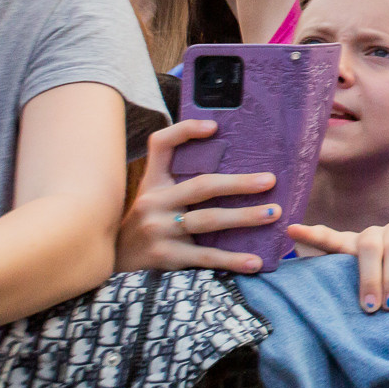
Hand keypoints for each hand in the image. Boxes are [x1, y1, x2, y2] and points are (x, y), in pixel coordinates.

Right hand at [115, 120, 278, 272]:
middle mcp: (154, 202)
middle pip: (202, 186)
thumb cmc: (146, 223)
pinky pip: (205, 257)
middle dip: (239, 183)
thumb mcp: (154, 196)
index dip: (184, 131)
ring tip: (273, 213)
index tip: (214, 126)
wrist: (115, 262)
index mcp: (153, 183)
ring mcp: (159, 230)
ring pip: (208, 220)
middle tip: (270, 181)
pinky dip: (232, 260)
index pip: (160, 145)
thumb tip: (224, 158)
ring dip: (244, 217)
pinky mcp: (166, 257)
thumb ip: (179, 180)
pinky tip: (255, 262)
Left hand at [287, 220, 388, 313]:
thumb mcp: (350, 280)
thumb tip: (298, 274)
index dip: (310, 234)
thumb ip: (330, 279)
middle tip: (371, 307)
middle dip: (370, 279)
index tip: (291, 230)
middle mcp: (371, 234)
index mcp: (348, 244)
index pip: (327, 238)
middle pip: (369, 247)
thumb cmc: (374, 281)